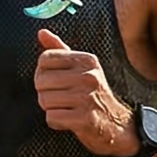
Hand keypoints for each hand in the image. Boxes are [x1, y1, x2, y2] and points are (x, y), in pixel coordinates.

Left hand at [33, 29, 134, 156]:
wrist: (116, 124)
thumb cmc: (93, 94)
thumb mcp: (82, 68)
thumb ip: (60, 50)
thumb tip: (41, 32)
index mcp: (87, 60)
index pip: (44, 59)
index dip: (43, 73)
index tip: (55, 82)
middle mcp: (89, 76)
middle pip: (41, 81)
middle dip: (44, 93)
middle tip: (60, 99)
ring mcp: (88, 98)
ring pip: (44, 100)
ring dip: (50, 108)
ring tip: (66, 109)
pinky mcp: (85, 119)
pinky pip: (52, 118)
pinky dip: (56, 122)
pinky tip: (69, 120)